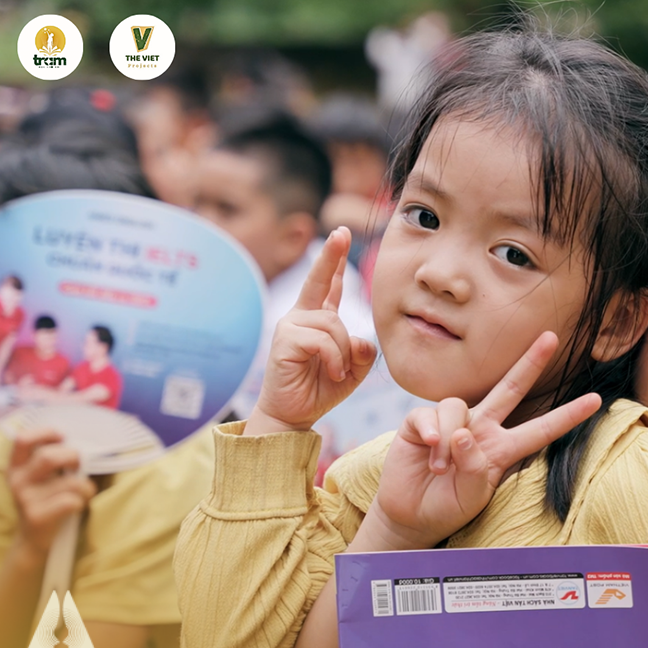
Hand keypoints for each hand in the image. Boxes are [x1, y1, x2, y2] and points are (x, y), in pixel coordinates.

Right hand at [7, 429, 95, 559]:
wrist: (34, 537)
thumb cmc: (47, 498)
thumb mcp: (42, 476)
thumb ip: (52, 458)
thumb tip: (83, 441)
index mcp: (16, 466)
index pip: (23, 439)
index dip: (45, 433)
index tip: (62, 438)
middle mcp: (17, 480)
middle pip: (49, 457)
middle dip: (74, 458)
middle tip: (79, 467)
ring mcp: (25, 499)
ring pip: (70, 482)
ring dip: (86, 486)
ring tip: (83, 492)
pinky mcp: (36, 516)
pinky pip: (72, 501)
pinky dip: (83, 501)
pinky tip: (78, 505)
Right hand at [248, 227, 376, 434]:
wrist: (293, 415)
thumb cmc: (320, 390)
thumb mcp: (352, 371)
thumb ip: (363, 353)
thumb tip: (363, 339)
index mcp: (318, 320)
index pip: (328, 285)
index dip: (333, 260)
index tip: (340, 234)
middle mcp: (302, 317)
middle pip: (318, 281)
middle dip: (330, 255)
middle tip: (341, 232)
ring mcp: (290, 326)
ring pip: (333, 324)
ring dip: (343, 351)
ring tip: (337, 371)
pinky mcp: (284, 340)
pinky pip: (322, 340)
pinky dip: (334, 359)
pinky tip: (332, 373)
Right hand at [360, 332, 600, 550]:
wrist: (410, 516)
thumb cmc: (447, 507)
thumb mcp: (471, 497)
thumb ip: (475, 469)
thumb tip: (464, 434)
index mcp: (502, 449)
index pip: (541, 429)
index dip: (567, 415)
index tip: (596, 400)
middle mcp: (481, 429)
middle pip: (511, 388)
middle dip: (530, 362)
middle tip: (551, 337)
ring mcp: (452, 423)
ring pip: (459, 406)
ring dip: (449, 440)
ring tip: (440, 468)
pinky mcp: (420, 423)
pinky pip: (429, 414)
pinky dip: (431, 432)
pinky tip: (427, 448)